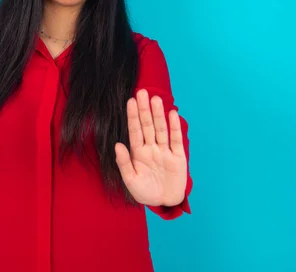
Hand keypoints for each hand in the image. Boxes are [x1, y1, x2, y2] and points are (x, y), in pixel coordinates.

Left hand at [115, 89, 187, 206]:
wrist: (164, 203)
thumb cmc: (145, 192)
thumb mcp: (130, 180)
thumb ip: (124, 163)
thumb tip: (118, 145)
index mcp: (138, 153)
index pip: (135, 131)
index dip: (132, 116)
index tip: (130, 101)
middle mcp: (151, 148)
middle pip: (147, 126)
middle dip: (144, 110)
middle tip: (142, 92)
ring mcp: (164, 151)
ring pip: (161, 129)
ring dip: (158, 115)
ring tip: (155, 99)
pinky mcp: (178, 157)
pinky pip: (175, 140)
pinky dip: (174, 127)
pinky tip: (172, 114)